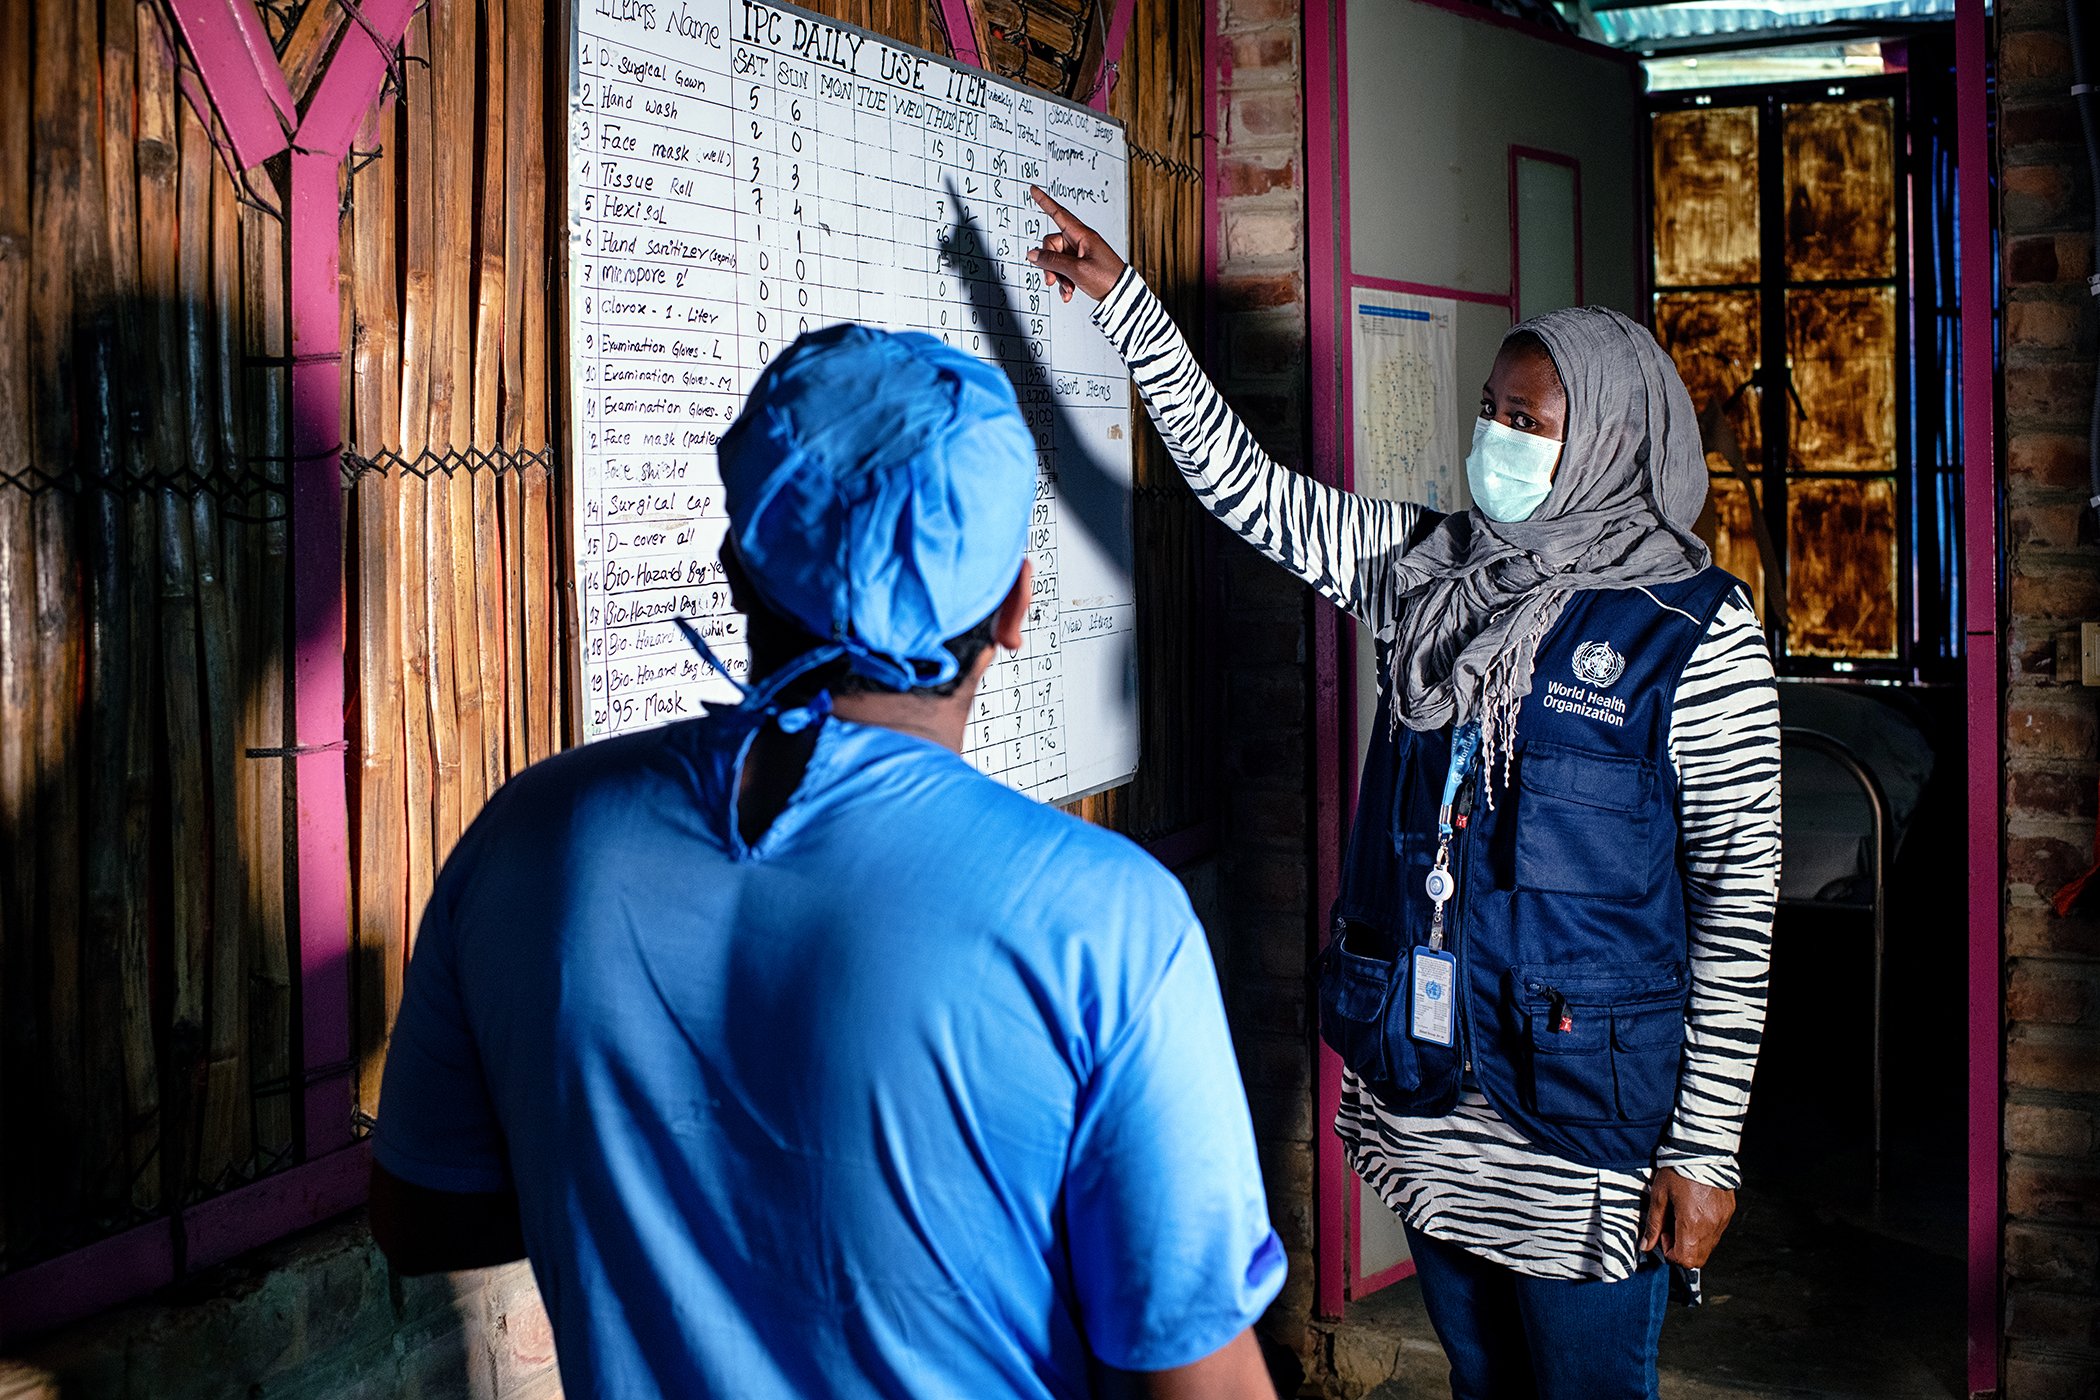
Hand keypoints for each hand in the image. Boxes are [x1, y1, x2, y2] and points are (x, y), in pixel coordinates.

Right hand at [1026, 185, 1127, 303]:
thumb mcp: (1077, 270)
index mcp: (1083, 235)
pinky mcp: (1081, 266)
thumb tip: (1033, 255)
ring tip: (1066, 289)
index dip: (1044, 202)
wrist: (1122, 295)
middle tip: (1051, 280)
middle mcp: (1080, 242)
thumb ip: (1052, 261)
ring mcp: (1080, 254)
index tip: (1034, 190)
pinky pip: (1064, 270)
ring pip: (1056, 260)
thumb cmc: (1107, 278)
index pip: (1058, 214)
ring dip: (1057, 276)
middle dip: (1049, 263)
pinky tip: (1068, 293)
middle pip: (1052, 244)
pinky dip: (1064, 282)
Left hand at [1639, 1167, 1734, 1267]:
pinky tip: (1696, 1211)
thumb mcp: (1659, 1196)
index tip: (1664, 1233)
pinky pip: (1717, 1233)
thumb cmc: (1677, 1171)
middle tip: (1673, 1227)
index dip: (1670, 1251)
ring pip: (1708, 1247)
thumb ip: (1653, 1224)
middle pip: (1698, 1259)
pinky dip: (1705, 1231)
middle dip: (1682, 1250)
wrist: (1702, 1151)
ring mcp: (1722, 1221)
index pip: (1684, 1260)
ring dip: (1693, 1241)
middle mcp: (1711, 1227)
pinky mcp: (1728, 1213)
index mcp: (1692, 1224)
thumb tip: (1645, 1246)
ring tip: (1683, 1217)